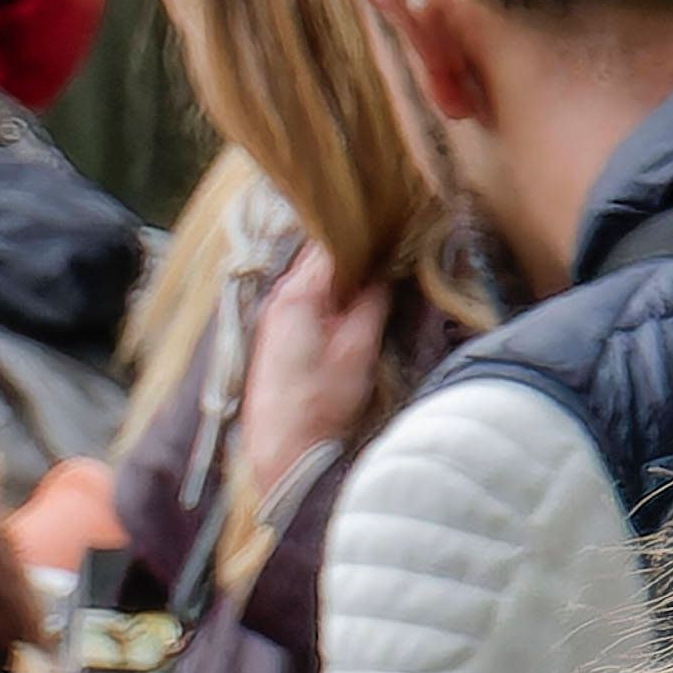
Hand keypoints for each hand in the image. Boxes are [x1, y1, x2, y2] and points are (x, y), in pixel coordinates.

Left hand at [230, 237, 390, 519]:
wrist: (281, 447)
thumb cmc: (317, 403)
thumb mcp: (356, 348)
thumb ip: (371, 303)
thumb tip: (384, 272)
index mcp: (296, 295)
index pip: (331, 243)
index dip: (365, 234)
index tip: (396, 226)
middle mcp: (279, 299)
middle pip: (321, 256)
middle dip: (357, 249)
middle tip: (395, 244)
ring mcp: (276, 316)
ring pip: (316, 277)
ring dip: (346, 272)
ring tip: (383, 266)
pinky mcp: (279, 334)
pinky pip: (311, 297)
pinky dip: (333, 291)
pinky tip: (357, 297)